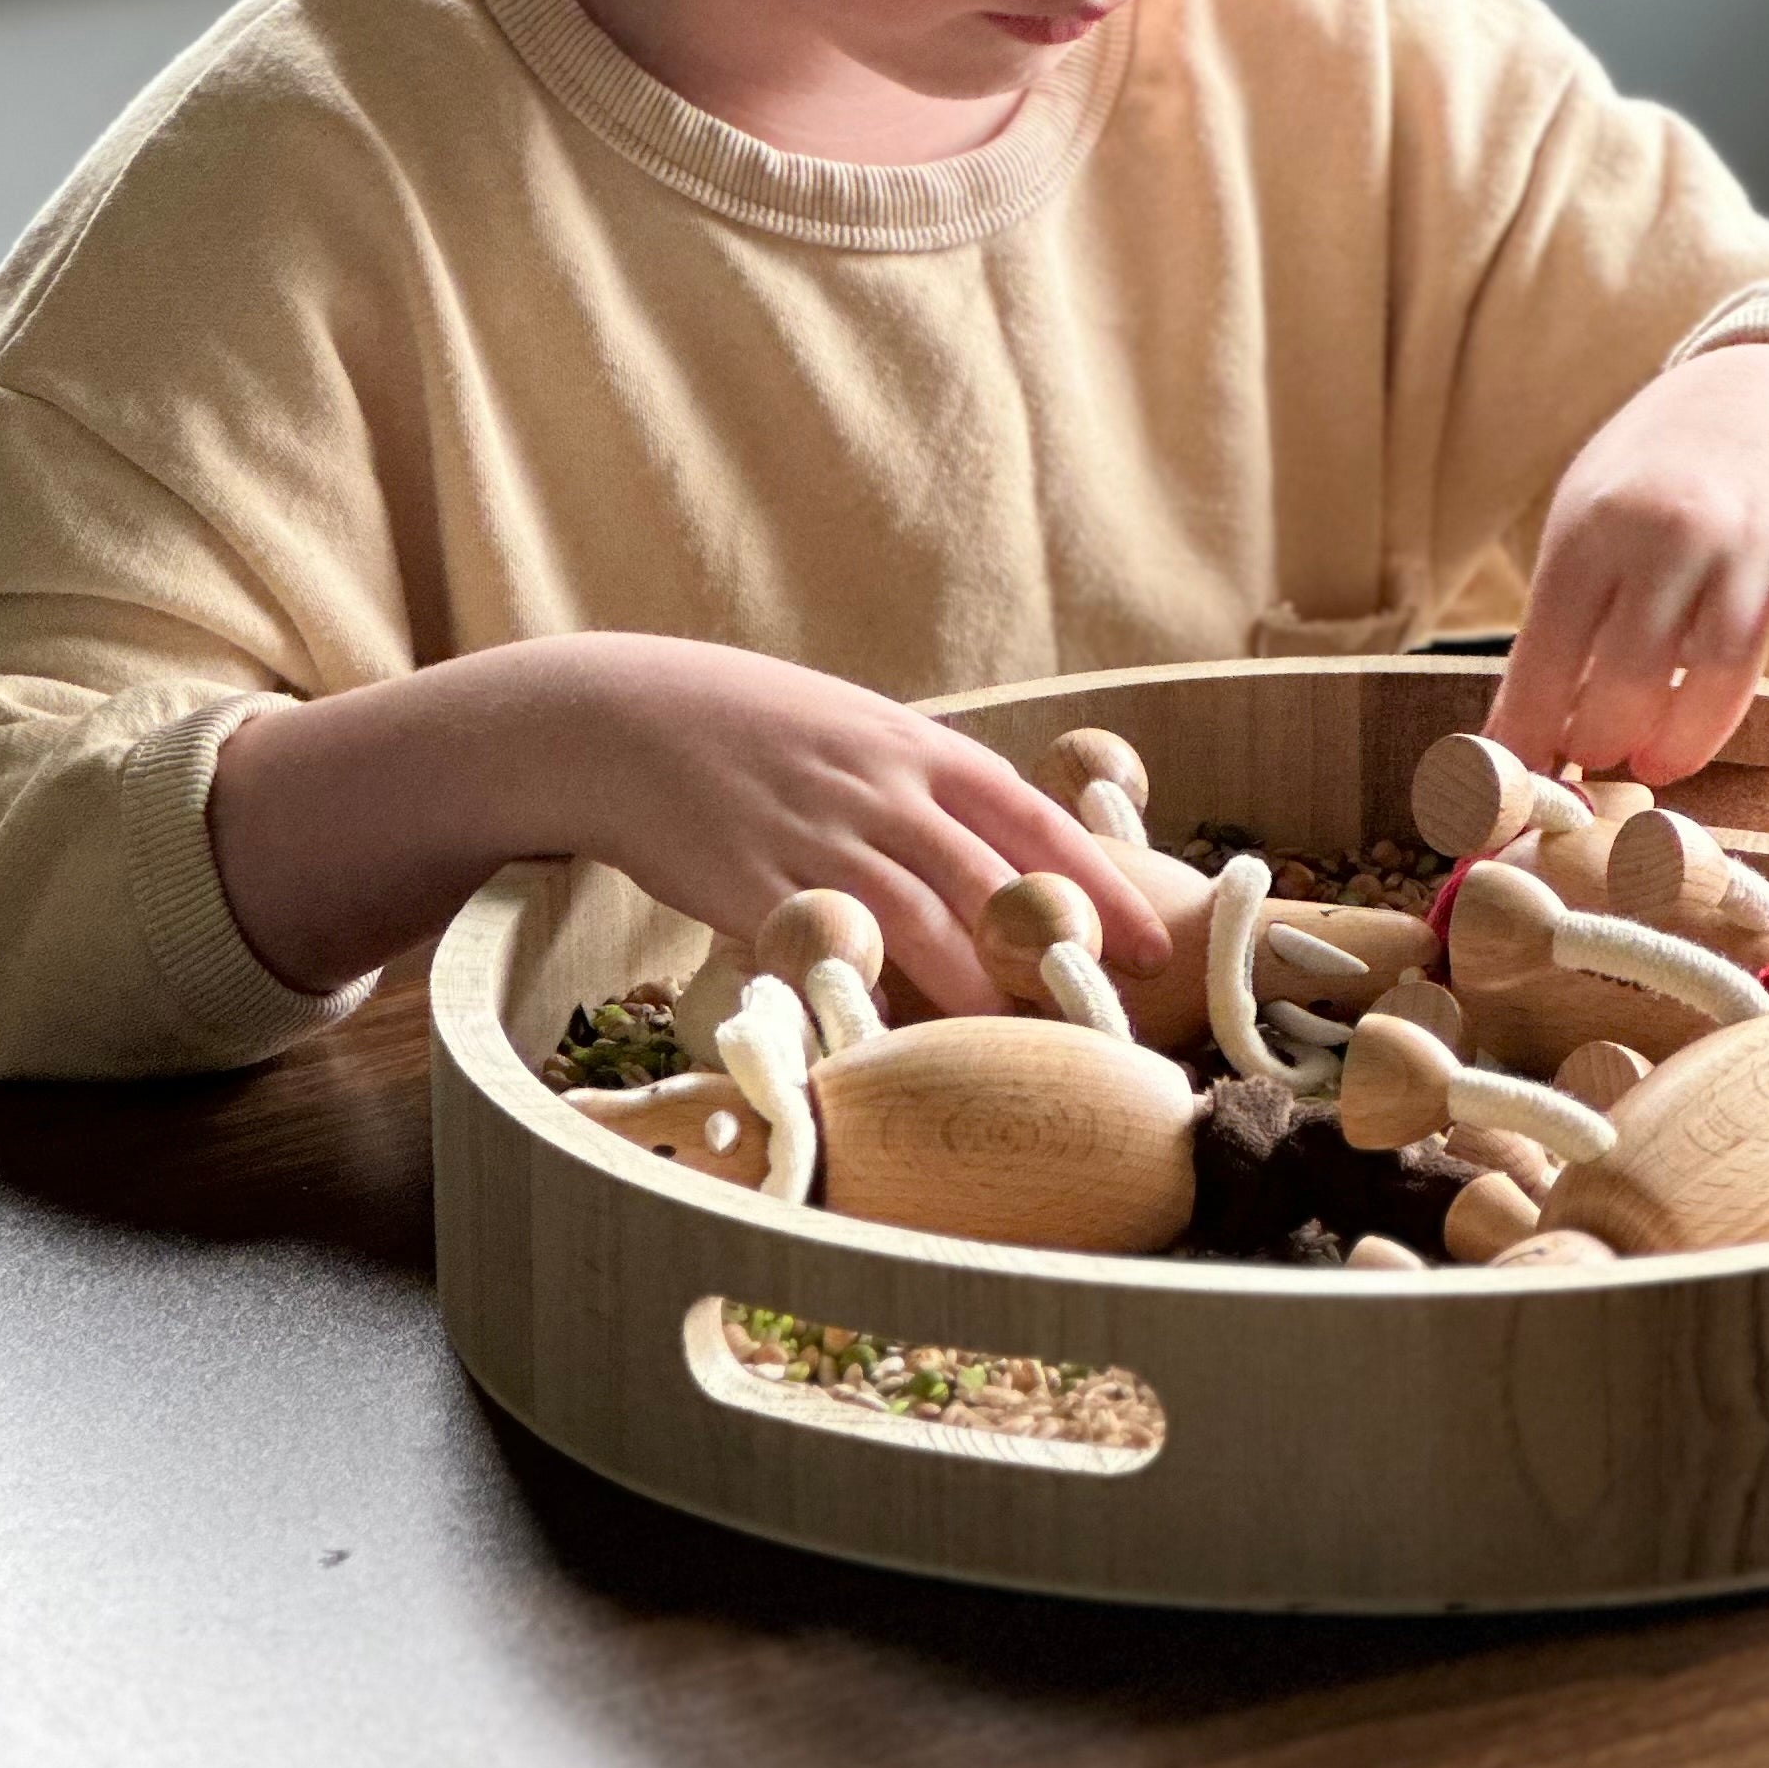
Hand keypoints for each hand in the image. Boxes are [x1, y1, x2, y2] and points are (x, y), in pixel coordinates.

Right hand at [209, 632, 1170, 1015]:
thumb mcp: (850, 731)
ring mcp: (812, 837)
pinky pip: (825, 950)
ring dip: (972, 988)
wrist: (619, 718)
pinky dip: (865, 996)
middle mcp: (875, 789)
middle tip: (1114, 1008)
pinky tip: (894, 1044)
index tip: (1149, 935)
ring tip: (1024, 1049)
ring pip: (914, 921)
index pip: (1028, 815)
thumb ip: (921, 786)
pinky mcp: (748, 885)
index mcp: (910, 747)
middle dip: (1055, 945)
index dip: (1094, 879)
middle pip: (987, 876)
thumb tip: (997, 849)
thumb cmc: (745, 727)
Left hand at [1486, 346, 1768, 787]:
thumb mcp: (1577, 536)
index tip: (1529, 779)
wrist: (1745, 403)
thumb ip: (1551, 637)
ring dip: (1690, 735)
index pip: (1552, 650)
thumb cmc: (1641, 494)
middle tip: (1600, 764)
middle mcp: (1672, 531)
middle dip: (1608, 738)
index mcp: (1593, 529)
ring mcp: (1752, 541)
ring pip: (1723, 665)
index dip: (1536, 726)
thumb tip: (1514, 753)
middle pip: (1634, 669)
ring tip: (1660, 763)